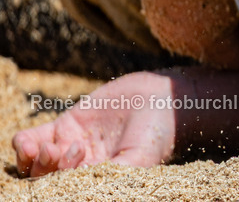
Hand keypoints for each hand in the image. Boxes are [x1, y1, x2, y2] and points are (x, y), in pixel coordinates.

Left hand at [13, 71, 177, 176]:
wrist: (165, 99)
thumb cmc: (157, 134)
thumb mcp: (139, 160)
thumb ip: (114, 175)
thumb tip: (86, 189)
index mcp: (97, 179)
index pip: (65, 189)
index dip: (60, 183)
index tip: (77, 164)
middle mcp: (81, 166)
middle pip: (47, 178)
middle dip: (48, 170)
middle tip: (69, 151)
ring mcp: (72, 144)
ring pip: (37, 161)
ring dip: (34, 159)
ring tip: (50, 147)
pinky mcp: (68, 123)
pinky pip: (35, 137)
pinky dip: (24, 143)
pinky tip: (28, 142)